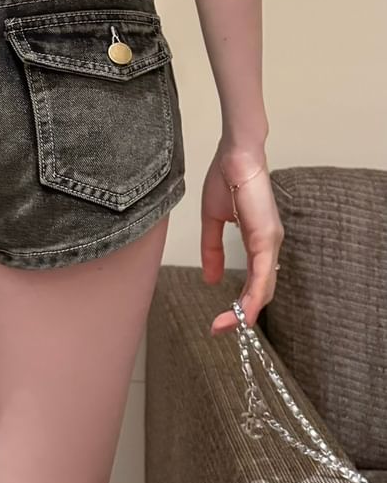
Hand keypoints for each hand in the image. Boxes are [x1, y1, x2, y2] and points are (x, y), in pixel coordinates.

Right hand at [200, 144, 284, 335]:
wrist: (234, 154)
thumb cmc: (225, 177)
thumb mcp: (213, 220)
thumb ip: (211, 249)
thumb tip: (211, 279)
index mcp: (258, 241)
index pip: (253, 282)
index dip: (239, 304)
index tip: (220, 320)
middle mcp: (269, 245)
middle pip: (261, 291)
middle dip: (241, 315)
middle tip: (219, 328)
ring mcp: (271, 242)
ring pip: (263, 288)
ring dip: (246, 311)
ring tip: (226, 326)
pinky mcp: (266, 237)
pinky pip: (262, 274)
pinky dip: (252, 296)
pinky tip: (242, 311)